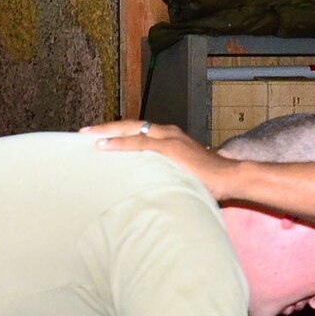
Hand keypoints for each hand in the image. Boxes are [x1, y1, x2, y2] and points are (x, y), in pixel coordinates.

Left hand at [82, 120, 238, 196]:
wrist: (230, 178)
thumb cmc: (208, 182)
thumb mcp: (181, 176)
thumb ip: (165, 176)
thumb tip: (149, 190)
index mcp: (170, 139)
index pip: (139, 132)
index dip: (118, 133)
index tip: (99, 137)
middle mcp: (168, 133)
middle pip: (131, 125)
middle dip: (106, 128)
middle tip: (84, 132)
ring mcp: (168, 139)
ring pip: (132, 129)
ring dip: (108, 132)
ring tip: (88, 136)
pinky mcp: (169, 148)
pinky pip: (139, 143)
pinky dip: (119, 143)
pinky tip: (103, 146)